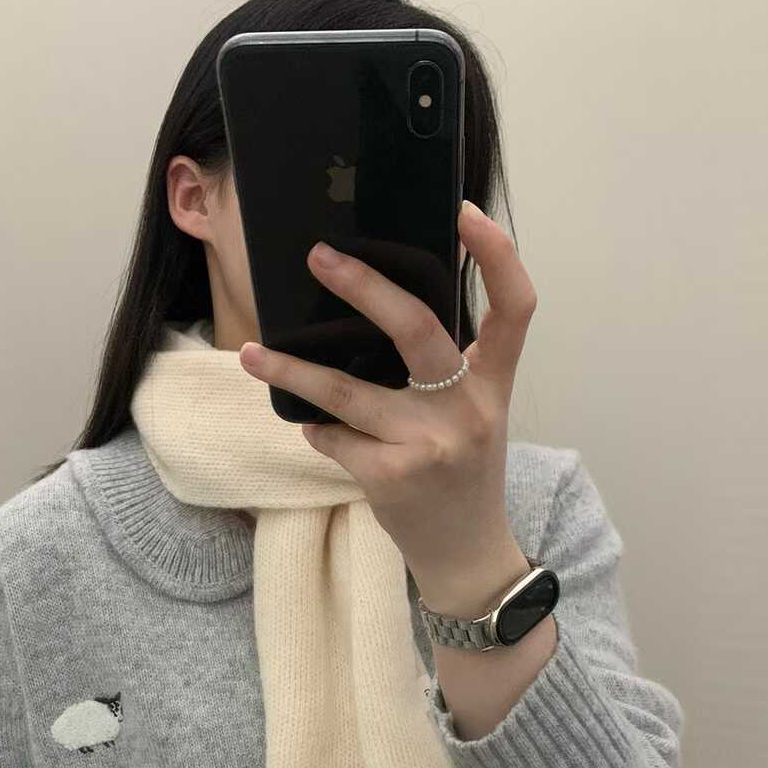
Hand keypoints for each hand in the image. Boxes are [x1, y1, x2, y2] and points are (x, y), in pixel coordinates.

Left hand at [238, 200, 536, 582]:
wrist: (466, 555)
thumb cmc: (462, 475)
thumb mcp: (473, 415)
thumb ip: (447, 370)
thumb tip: (377, 311)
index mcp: (494, 384)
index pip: (515, 308)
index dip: (497, 255)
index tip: (464, 212)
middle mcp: (468, 409)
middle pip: (417, 329)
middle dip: (364, 286)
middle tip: (318, 257)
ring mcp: (429, 443)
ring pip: (347, 391)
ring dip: (292, 370)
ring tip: (252, 353)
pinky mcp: (392, 476)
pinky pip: (334, 437)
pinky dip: (316, 430)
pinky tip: (311, 428)